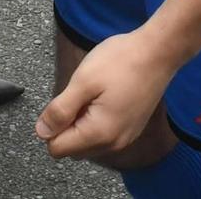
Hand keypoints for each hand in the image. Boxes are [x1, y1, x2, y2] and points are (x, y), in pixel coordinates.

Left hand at [34, 28, 179, 159]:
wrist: (158, 52)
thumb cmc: (122, 62)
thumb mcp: (82, 81)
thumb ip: (59, 110)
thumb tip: (41, 132)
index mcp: (99, 134)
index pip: (57, 149)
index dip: (52, 125)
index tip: (64, 101)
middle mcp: (114, 144)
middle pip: (72, 148)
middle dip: (67, 125)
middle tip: (79, 95)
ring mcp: (125, 138)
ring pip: (87, 142)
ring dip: (81, 122)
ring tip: (93, 94)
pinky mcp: (131, 129)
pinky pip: (103, 134)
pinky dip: (96, 120)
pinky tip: (105, 96)